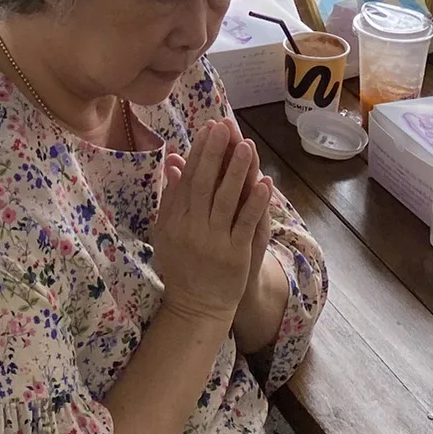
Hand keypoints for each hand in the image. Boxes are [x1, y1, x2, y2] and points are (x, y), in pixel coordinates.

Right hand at [150, 120, 270, 327]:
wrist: (196, 306)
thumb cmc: (182, 265)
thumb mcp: (167, 232)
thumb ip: (171, 198)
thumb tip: (174, 162)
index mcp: (175, 219)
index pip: (188, 179)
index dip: (198, 152)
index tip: (208, 128)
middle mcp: (192, 227)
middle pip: (205, 184)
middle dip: (215, 153)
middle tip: (224, 127)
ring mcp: (214, 241)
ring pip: (226, 200)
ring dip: (237, 171)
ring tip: (246, 145)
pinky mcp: (235, 255)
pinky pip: (245, 223)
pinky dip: (255, 203)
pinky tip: (265, 182)